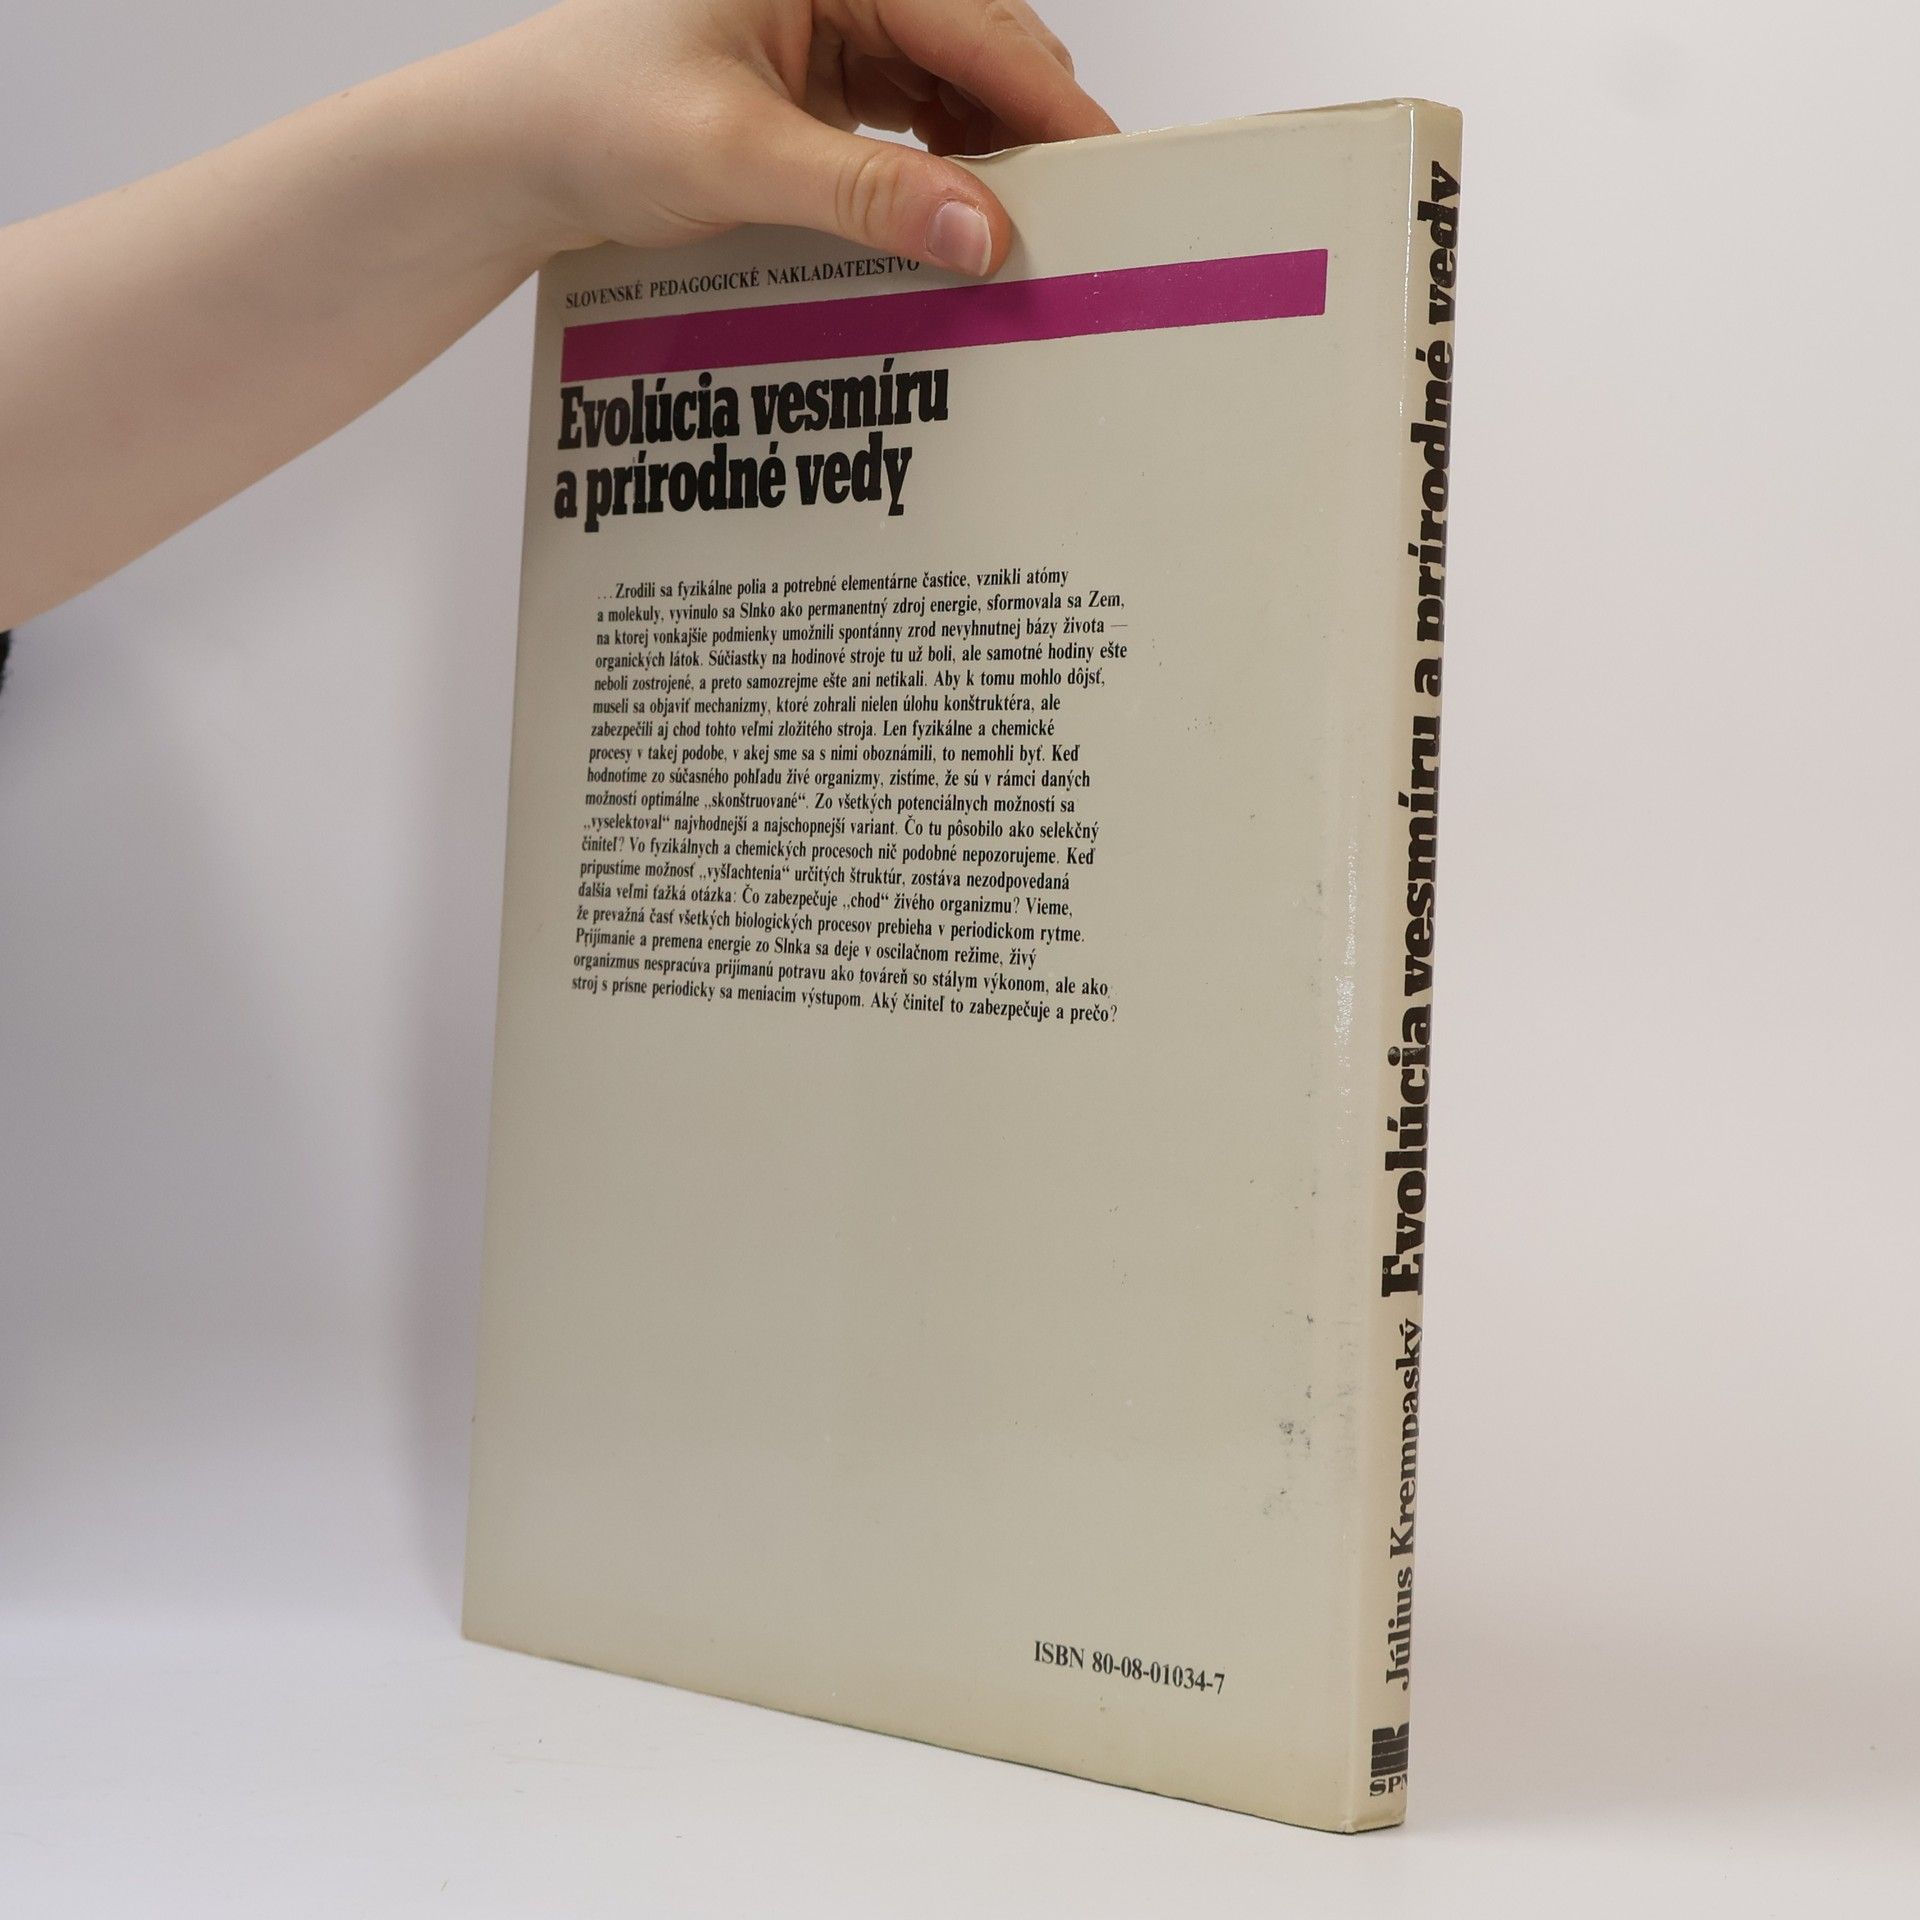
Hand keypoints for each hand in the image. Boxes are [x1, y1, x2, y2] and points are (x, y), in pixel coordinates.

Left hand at [475, 0, 1116, 274]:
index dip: (1047, 99)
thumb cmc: (586, 117)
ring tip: (1016, 228)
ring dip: (986, 153)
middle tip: (1076, 215)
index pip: (971, 19)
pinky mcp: (818, 79)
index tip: (1108, 166)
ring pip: (950, 82)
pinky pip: (910, 114)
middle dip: (1025, 128)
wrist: (511, 157)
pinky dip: (940, 167)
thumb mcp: (735, 158)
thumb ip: (865, 193)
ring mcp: (828, 23)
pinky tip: (954, 216)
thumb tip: (980, 230)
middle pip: (973, 42)